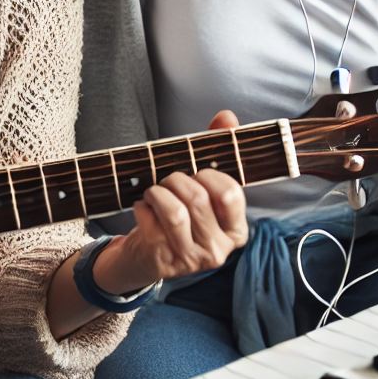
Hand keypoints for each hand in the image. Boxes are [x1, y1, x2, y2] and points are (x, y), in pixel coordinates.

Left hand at [93, 110, 247, 291]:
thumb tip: (227, 118)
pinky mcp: (162, 260)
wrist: (147, 255)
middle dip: (177, 179)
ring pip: (175, 212)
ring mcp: (190, 259)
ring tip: (154, 191)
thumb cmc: (181, 214)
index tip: (197, 172)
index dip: (209, 175)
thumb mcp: (202, 187)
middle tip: (168, 179)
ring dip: (158, 192)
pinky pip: (150, 220)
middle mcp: (218, 250)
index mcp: (235, 230)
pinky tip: (143, 208)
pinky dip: (142, 206)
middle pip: (198, 199)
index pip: (230, 194)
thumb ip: (218, 150)